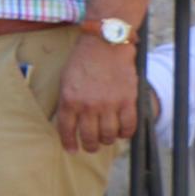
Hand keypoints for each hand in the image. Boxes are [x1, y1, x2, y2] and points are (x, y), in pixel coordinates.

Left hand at [57, 34, 144, 154]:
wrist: (105, 45)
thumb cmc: (83, 61)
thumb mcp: (66, 80)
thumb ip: (68, 102)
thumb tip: (70, 123)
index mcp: (69, 100)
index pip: (67, 129)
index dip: (69, 143)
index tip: (72, 150)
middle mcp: (88, 105)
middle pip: (89, 137)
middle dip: (90, 146)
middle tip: (91, 147)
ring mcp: (109, 104)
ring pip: (108, 135)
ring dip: (107, 140)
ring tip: (106, 138)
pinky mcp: (128, 101)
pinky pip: (128, 127)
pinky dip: (126, 134)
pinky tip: (122, 132)